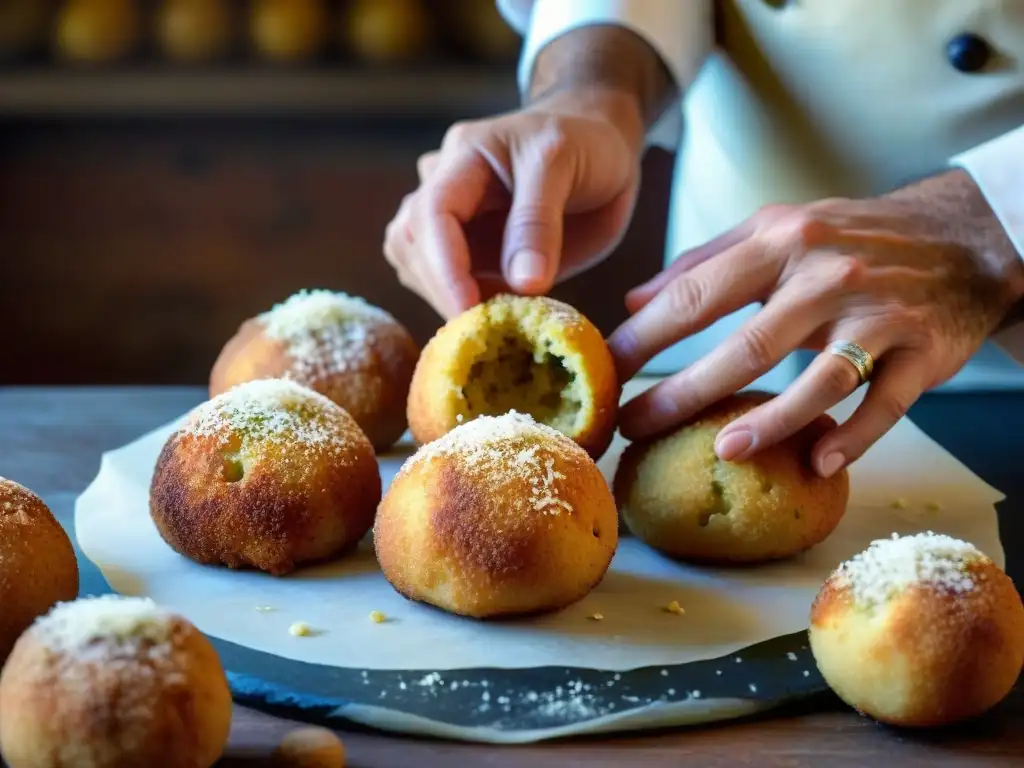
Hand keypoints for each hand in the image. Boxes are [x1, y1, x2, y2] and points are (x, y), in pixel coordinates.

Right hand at [383, 88, 643, 318]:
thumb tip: (523, 284)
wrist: (600, 147)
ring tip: (493, 319)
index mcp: (465, 156)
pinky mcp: (465, 248)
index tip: (468, 308)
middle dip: (443, 287)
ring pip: (415, 264)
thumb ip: (539, 222)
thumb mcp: (564, 166)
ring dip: (445, 297)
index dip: (444, 266)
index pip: (432, 213)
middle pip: (411, 243)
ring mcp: (452, 219)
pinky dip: (461, 303)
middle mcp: (445, 186)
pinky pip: (443, 280)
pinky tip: (494, 313)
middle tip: (487, 326)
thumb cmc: (584, 144)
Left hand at [608, 171, 1023, 476]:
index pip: (696, 294)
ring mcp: (877, 316)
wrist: (962, 236)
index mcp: (781, 241)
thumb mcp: (776, 228)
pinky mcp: (923, 353)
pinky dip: (852, 437)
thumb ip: (704, 260)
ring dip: (768, 422)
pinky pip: (884, 404)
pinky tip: (816, 462)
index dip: (644, 337)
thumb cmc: (850, 237)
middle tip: (634, 426)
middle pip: (745, 346)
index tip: (606, 372)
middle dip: (681, 392)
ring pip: (817, 380)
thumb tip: (635, 300)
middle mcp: (826, 276)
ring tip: (721, 452)